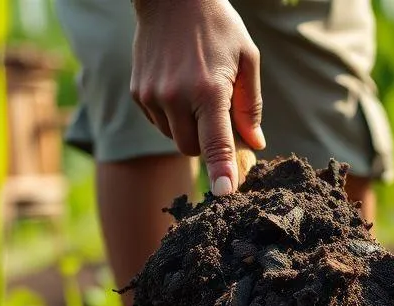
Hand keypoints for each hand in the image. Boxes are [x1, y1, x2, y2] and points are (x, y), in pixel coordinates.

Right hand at [131, 0, 266, 194]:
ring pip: (173, 137)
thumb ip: (250, 106)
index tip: (225, 192)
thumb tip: (255, 142)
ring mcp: (153, 96)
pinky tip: (177, 86)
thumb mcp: (247, 59)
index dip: (222, 170)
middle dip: (206, 142)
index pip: (216, 142)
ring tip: (195, 90)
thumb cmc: (218, 26)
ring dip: (187, 127)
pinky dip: (170, 115)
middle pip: (192, 148)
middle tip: (216, 113)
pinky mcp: (139, 93)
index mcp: (209, 90)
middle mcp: (177, 97)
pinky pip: (157, 122)